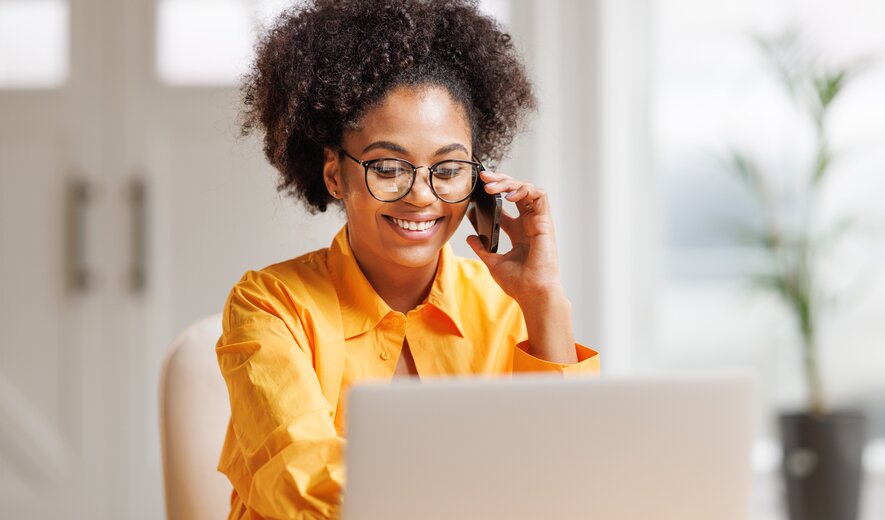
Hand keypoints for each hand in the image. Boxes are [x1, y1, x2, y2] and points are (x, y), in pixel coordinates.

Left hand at [466, 170, 576, 363]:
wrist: (532, 293)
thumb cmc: (519, 283)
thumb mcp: (493, 262)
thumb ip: (483, 248)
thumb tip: (471, 237)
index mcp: (519, 232)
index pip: (507, 204)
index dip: (495, 193)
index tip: (478, 189)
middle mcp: (529, 224)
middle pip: (516, 192)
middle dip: (500, 181)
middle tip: (483, 178)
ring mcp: (538, 222)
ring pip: (527, 189)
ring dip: (509, 183)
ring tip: (491, 186)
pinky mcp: (545, 222)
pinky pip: (539, 196)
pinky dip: (523, 190)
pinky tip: (508, 195)